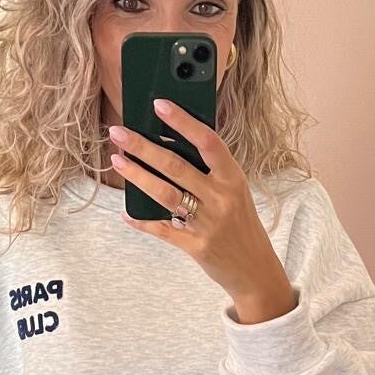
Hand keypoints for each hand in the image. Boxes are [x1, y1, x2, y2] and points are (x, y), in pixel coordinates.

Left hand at [107, 101, 297, 322]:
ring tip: (117, 160)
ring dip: (138, 176)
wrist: (256, 270)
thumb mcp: (235, 193)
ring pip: (165, 195)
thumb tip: (170, 143)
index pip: (208, 143)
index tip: (159, 105)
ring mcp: (208, 224)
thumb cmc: (241, 224)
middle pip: (176, 167)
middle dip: (143, 147)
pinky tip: (126, 212)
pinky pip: (163, 230)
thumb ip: (211, 172)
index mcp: (233, 179)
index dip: (183, 122)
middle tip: (119, 133)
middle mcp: (221, 199)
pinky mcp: (196, 247)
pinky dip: (142, 221)